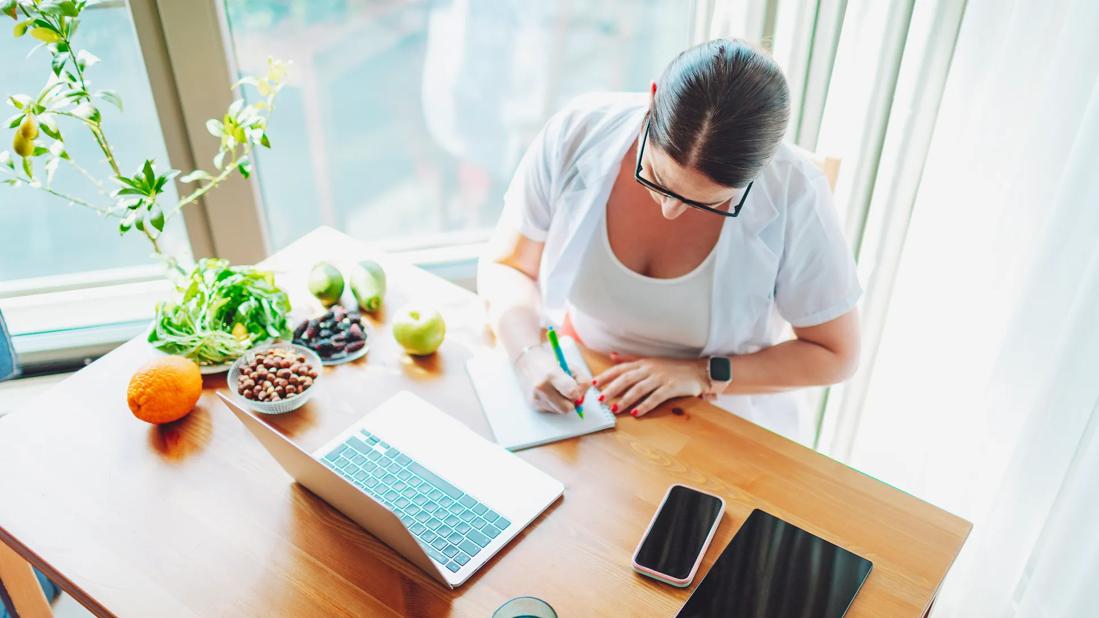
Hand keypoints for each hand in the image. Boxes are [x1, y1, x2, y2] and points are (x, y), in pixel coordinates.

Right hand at [514, 345, 588, 414]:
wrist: (526, 362)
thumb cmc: (549, 363)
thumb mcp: (569, 366)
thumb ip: (581, 381)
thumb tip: (582, 398)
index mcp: (552, 374)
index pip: (572, 392)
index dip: (578, 393)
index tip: (576, 389)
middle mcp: (542, 387)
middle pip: (567, 408)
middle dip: (571, 402)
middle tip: (568, 392)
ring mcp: (536, 398)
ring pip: (560, 411)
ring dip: (562, 403)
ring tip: (556, 390)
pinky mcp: (532, 405)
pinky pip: (551, 411)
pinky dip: (553, 404)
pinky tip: (549, 393)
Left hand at [594, 356, 708, 416]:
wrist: (698, 371)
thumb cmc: (673, 367)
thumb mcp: (650, 361)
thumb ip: (630, 360)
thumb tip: (611, 356)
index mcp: (643, 363)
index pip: (620, 369)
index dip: (606, 376)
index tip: (593, 384)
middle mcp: (650, 369)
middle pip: (626, 379)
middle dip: (611, 389)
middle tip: (600, 399)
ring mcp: (660, 378)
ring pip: (638, 389)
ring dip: (625, 399)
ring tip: (614, 409)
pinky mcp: (671, 387)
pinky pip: (655, 398)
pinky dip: (644, 406)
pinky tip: (636, 413)